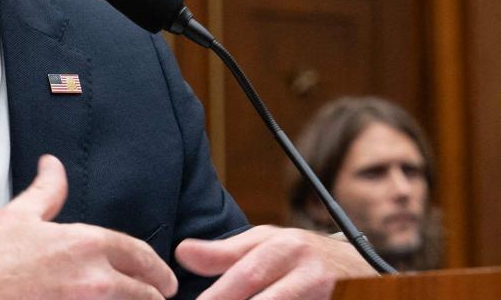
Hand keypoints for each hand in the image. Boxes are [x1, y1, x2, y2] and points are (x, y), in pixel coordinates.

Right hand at [0, 155, 177, 299]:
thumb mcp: (19, 215)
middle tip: (159, 295)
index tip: (163, 279)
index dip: (156, 269)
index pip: (139, 256)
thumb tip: (53, 164)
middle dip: (154, 293)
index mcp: (84, 245)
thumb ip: (48, 190)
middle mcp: (93, 280)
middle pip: (145, 292)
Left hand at [175, 224, 376, 298]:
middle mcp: (309, 271)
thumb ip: (223, 253)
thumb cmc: (301, 257)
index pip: (246, 275)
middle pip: (264, 299)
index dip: (217, 296)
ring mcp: (325, 293)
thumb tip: (181, 253)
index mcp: (285, 247)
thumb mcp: (265, 245)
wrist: (358, 273)